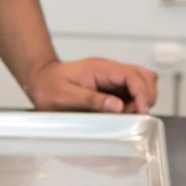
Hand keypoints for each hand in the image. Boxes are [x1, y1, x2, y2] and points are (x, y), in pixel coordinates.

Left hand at [26, 58, 157, 114]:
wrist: (40, 80)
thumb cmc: (49, 87)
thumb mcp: (66, 96)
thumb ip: (92, 101)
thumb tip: (118, 106)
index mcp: (100, 68)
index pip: (132, 75)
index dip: (141, 93)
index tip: (141, 111)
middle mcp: (110, 70)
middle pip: (144, 77)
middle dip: (146, 96)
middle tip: (135, 115)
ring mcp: (111, 78)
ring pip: (142, 83)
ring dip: (141, 100)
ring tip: (127, 116)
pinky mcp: (111, 87)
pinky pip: (131, 92)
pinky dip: (133, 104)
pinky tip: (122, 115)